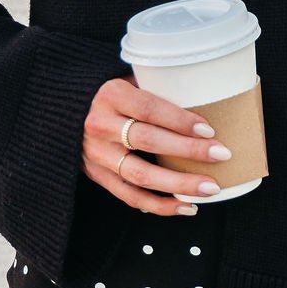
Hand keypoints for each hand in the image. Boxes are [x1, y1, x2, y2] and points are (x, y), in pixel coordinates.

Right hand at [82, 72, 232, 214]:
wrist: (65, 111)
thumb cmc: (111, 94)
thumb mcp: (129, 80)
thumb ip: (157, 90)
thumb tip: (206, 101)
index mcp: (110, 95)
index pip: (149, 109)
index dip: (180, 120)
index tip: (209, 130)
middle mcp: (99, 125)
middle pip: (148, 141)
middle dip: (189, 150)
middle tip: (221, 155)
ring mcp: (96, 154)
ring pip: (140, 175)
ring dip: (178, 184)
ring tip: (210, 188)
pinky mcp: (96, 175)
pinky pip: (129, 196)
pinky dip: (159, 206)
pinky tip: (186, 207)